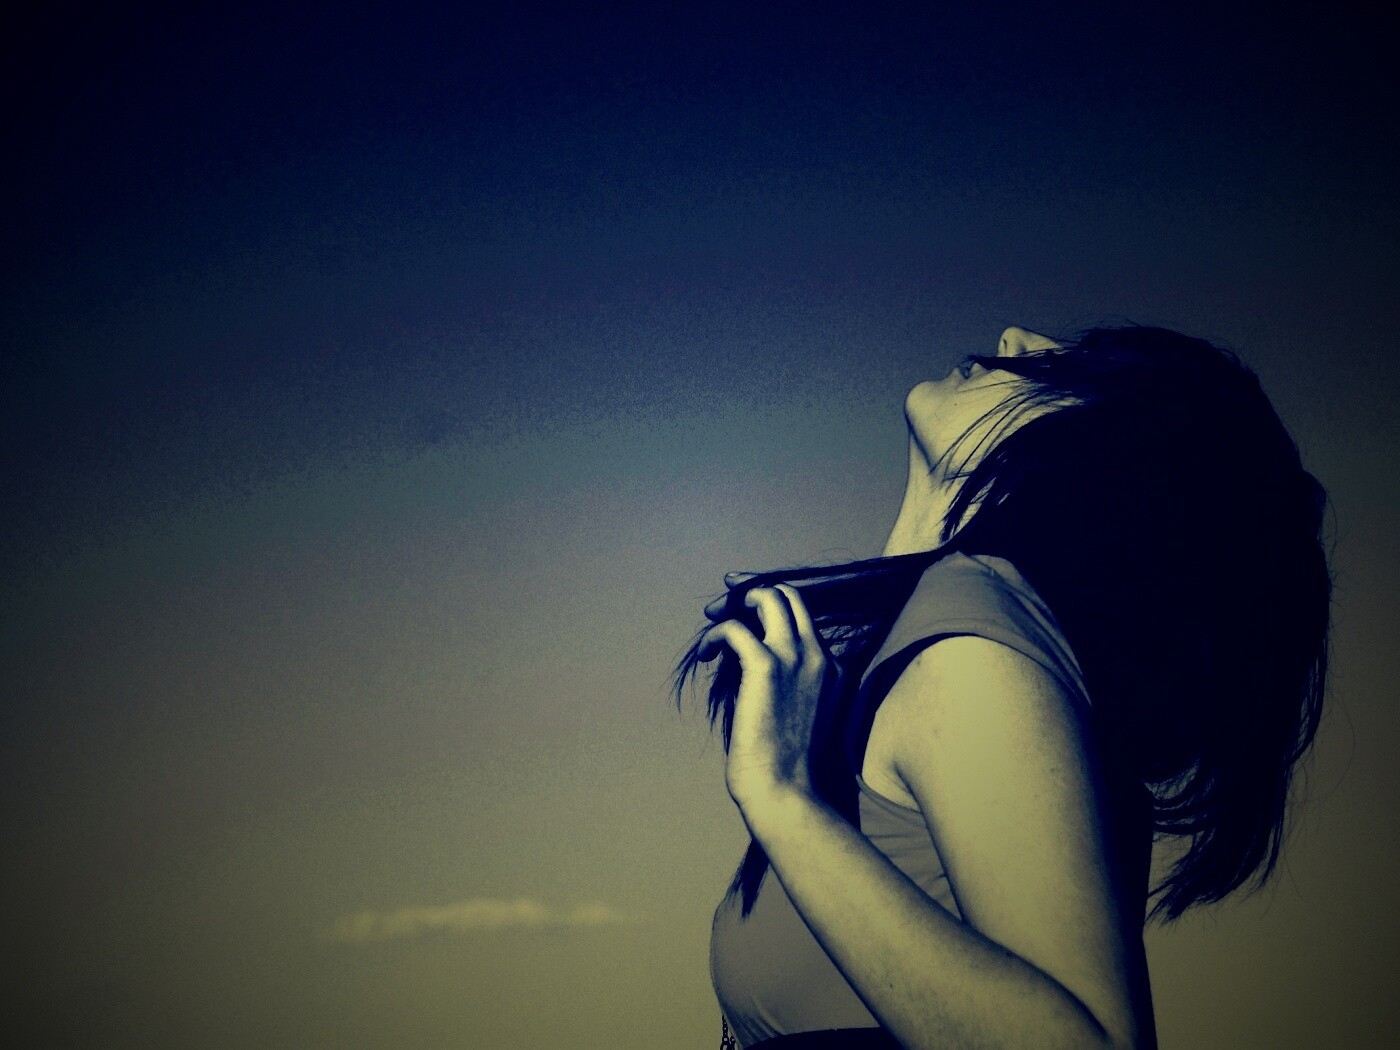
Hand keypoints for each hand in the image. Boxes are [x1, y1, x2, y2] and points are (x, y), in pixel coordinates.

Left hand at [697, 583, 833, 809]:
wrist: (784, 790)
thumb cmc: (783, 762)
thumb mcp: (798, 711)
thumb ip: (787, 680)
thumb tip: (747, 654)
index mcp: (833, 667)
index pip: (804, 615)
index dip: (770, 605)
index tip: (743, 608)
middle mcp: (820, 655)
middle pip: (790, 594)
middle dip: (753, 588)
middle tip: (724, 602)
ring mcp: (796, 658)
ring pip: (767, 597)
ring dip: (734, 602)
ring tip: (712, 619)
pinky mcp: (767, 667)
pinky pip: (735, 628)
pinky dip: (715, 635)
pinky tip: (706, 655)